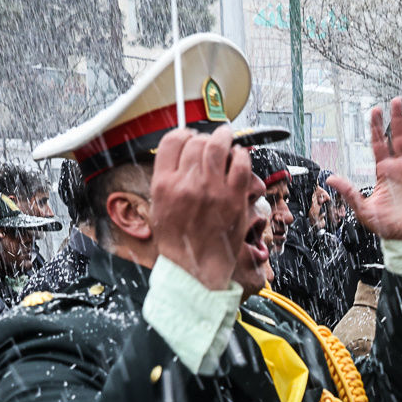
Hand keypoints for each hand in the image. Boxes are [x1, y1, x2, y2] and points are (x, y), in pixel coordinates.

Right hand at [149, 127, 256, 290]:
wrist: (196, 268)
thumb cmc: (179, 243)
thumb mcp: (160, 208)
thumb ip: (168, 181)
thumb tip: (182, 159)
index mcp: (163, 184)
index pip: (171, 142)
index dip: (183, 134)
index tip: (190, 135)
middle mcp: (187, 183)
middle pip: (196, 142)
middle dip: (204, 137)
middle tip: (211, 139)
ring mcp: (212, 189)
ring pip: (218, 147)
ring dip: (224, 137)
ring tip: (226, 135)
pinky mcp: (234, 197)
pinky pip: (241, 165)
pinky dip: (241, 156)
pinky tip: (239, 156)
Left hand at [324, 99, 401, 243]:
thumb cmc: (387, 227)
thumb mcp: (364, 209)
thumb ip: (349, 193)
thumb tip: (330, 179)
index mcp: (384, 172)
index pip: (380, 145)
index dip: (377, 128)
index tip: (374, 111)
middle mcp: (400, 168)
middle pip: (398, 138)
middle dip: (396, 119)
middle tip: (396, 101)